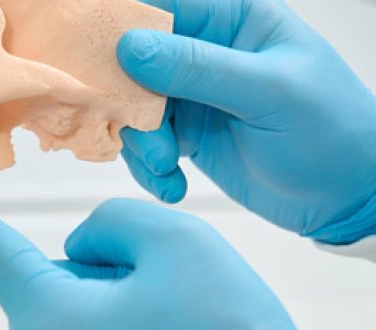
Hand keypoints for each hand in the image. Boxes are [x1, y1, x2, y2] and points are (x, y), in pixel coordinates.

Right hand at [116, 0, 375, 243]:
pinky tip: (173, 184)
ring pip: (130, 105)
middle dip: (126, 99)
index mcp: (232, 17)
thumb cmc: (333, 132)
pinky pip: (141, 143)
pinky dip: (148, 169)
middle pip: (130, 58)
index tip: (94, 59)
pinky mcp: (184, 133)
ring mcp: (191, 92)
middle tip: (139, 132)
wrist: (347, 198)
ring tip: (168, 166)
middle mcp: (204, 49)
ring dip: (139, 142)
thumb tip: (129, 45)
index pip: (160, 6)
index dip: (118, 26)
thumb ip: (198, 67)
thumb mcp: (270, 93)